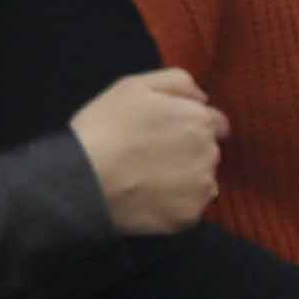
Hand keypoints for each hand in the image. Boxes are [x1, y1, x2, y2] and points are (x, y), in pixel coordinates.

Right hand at [70, 68, 224, 234]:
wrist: (83, 179)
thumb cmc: (105, 127)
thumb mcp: (135, 86)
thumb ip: (177, 82)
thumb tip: (203, 98)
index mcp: (200, 120)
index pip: (214, 123)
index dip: (189, 126)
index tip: (165, 135)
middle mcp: (211, 153)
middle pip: (207, 152)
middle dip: (187, 152)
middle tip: (150, 157)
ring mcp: (202, 187)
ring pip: (201, 181)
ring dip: (184, 179)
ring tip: (147, 179)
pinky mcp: (190, 216)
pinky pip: (189, 208)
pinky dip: (174, 205)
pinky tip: (148, 199)